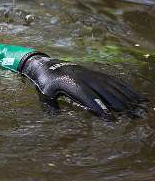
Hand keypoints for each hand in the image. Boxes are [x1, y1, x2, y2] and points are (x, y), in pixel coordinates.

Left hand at [21, 55, 145, 117]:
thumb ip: (50, 104)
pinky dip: (124, 86)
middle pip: (102, 88)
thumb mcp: (45, 93)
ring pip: (110, 84)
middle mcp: (83, 76)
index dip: (96, 103)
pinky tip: (134, 93)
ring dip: (124, 94)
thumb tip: (55, 115)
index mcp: (70, 81)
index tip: (107, 115)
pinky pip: (112, 80)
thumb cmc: (46, 83)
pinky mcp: (95, 73)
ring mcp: (90, 74)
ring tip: (135, 104)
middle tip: (128, 112)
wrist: (48, 65)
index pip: (85, 93)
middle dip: (115, 100)